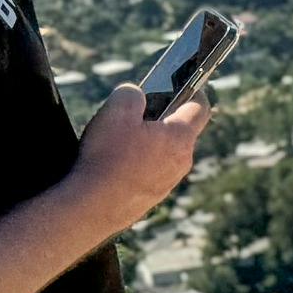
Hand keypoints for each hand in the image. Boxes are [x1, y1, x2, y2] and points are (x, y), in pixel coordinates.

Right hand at [74, 82, 208, 227]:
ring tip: (120, 140)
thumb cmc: (107, 158)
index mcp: (180, 138)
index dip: (194, 91)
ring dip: (149, 143)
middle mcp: (182, 162)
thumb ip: (131, 94)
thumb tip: (136, 96)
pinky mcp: (152, 198)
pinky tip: (115, 164)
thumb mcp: (116, 111)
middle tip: (139, 112)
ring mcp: (168, 183)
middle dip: (163, 118)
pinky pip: (151, 173)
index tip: (186, 84)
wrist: (92, 207)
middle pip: (181, 132)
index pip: (200, 108)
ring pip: (165, 154)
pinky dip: (139, 165)